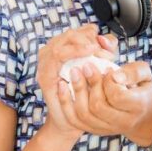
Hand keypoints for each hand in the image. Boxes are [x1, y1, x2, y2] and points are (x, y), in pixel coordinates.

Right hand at [36, 24, 116, 142]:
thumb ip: (106, 50)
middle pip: (68, 35)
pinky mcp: (45, 77)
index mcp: (65, 48)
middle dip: (85, 38)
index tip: (104, 44)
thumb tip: (104, 39)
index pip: (78, 31)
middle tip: (100, 48)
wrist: (78, 119)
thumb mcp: (102, 67)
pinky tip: (84, 58)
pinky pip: (56, 59)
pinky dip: (71, 55)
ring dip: (78, 45)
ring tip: (93, 49)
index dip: (91, 33)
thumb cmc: (90, 92)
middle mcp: (52, 53)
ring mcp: (46, 65)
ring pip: (60, 44)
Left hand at [57, 60, 151, 146]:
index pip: (117, 95)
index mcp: (138, 106)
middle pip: (98, 107)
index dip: (108, 80)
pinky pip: (75, 121)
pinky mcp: (95, 130)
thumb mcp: (144, 74)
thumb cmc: (141, 86)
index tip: (106, 67)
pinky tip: (62, 85)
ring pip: (85, 115)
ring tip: (74, 72)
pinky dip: (66, 103)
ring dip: (76, 91)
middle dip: (90, 84)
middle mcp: (123, 122)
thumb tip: (114, 76)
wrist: (140, 113)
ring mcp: (107, 128)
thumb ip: (133, 71)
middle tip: (85, 66)